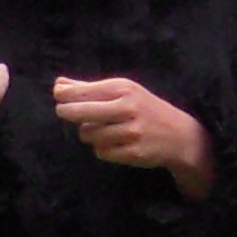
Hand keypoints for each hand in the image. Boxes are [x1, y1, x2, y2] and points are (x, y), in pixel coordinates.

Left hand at [53, 74, 216, 197]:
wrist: (179, 135)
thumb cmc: (144, 109)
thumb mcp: (123, 92)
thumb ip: (90, 88)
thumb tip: (59, 84)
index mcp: (125, 89)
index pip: (85, 91)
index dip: (65, 94)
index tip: (57, 94)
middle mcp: (129, 108)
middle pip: (81, 112)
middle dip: (66, 112)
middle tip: (61, 111)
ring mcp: (131, 132)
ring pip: (88, 134)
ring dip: (89, 133)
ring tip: (100, 129)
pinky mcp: (133, 153)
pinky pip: (101, 152)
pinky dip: (101, 149)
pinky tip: (113, 143)